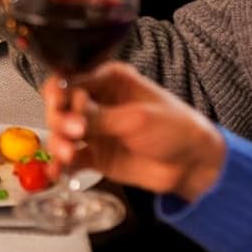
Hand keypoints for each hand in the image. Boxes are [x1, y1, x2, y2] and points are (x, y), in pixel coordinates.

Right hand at [44, 64, 226, 200]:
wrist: (193, 165)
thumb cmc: (174, 128)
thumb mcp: (137, 119)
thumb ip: (100, 117)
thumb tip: (67, 117)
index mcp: (108, 80)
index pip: (71, 79)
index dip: (59, 90)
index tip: (57, 103)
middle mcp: (96, 102)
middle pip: (60, 106)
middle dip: (59, 119)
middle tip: (73, 132)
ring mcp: (94, 130)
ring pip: (60, 132)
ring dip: (58, 143)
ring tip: (67, 154)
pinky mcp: (94, 155)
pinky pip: (69, 159)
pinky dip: (61, 165)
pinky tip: (58, 171)